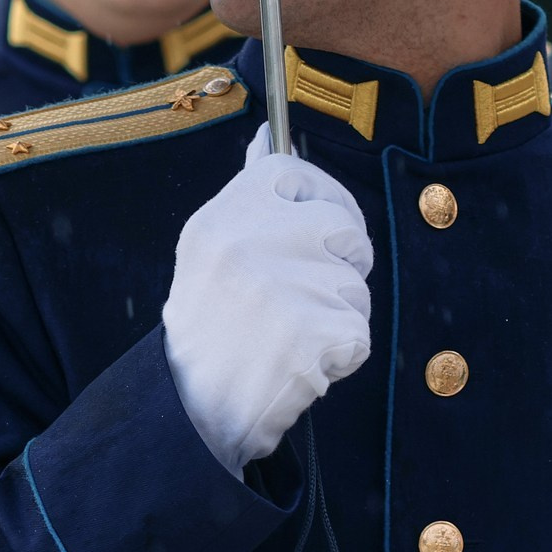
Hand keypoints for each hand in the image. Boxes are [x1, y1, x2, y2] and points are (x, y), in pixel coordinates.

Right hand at [162, 123, 374, 472]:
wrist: (192, 415)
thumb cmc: (210, 329)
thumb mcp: (210, 252)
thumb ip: (247, 197)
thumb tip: (267, 136)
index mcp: (221, 218)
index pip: (293, 172)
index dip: (322, 198)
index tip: (322, 227)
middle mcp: (247, 244)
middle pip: (342, 227)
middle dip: (341, 264)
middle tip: (307, 296)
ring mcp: (280, 289)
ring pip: (355, 284)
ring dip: (337, 315)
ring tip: (292, 335)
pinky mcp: (310, 335)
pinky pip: (358, 332)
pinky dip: (341, 356)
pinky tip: (302, 366)